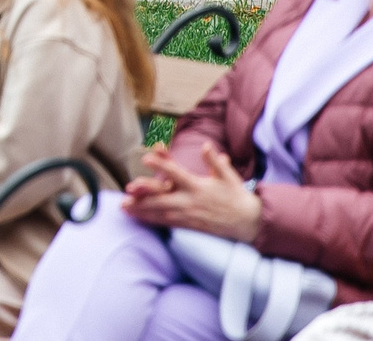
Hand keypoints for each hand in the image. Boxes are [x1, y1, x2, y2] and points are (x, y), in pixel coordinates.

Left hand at [121, 144, 261, 241]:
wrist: (248, 222)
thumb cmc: (236, 196)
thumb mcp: (228, 176)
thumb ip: (214, 161)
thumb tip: (207, 145)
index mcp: (199, 186)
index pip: (176, 173)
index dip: (161, 165)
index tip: (145, 158)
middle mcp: (191, 202)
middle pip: (162, 199)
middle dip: (142, 197)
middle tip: (125, 193)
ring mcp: (189, 216)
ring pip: (161, 213)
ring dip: (142, 210)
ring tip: (124, 207)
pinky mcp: (189, 226)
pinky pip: (167, 223)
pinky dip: (152, 220)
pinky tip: (139, 218)